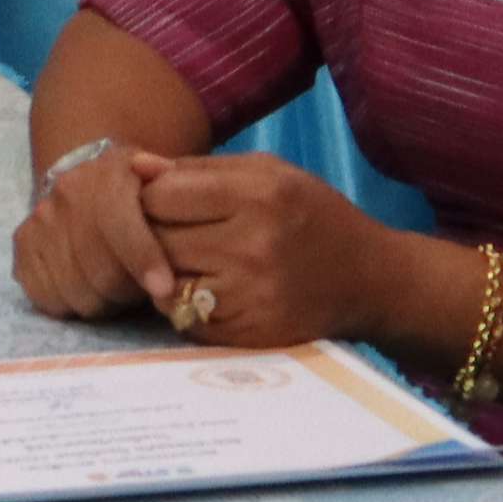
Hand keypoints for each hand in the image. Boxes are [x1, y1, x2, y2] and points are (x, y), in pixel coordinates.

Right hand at [12, 142, 181, 324]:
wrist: (86, 184)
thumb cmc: (136, 191)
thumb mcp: (160, 177)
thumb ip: (170, 177)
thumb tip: (160, 171)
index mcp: (105, 176)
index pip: (119, 222)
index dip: (143, 258)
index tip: (164, 288)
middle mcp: (65, 196)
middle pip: (101, 270)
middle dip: (129, 291)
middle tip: (142, 289)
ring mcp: (39, 223)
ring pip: (76, 291)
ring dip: (104, 301)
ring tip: (118, 289)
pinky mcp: (22, 248)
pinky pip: (48, 298)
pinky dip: (73, 304)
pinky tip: (89, 289)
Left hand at [126, 150, 391, 351]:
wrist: (369, 279)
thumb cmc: (312, 215)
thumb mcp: (269, 173)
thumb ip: (199, 169)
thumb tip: (133, 168)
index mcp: (259, 195)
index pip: (161, 197)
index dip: (150, 199)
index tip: (159, 202)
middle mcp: (253, 246)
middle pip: (158, 242)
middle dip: (153, 237)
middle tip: (171, 233)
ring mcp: (250, 296)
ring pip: (164, 284)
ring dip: (165, 274)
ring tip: (192, 260)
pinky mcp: (248, 334)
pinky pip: (186, 319)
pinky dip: (187, 305)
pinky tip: (211, 289)